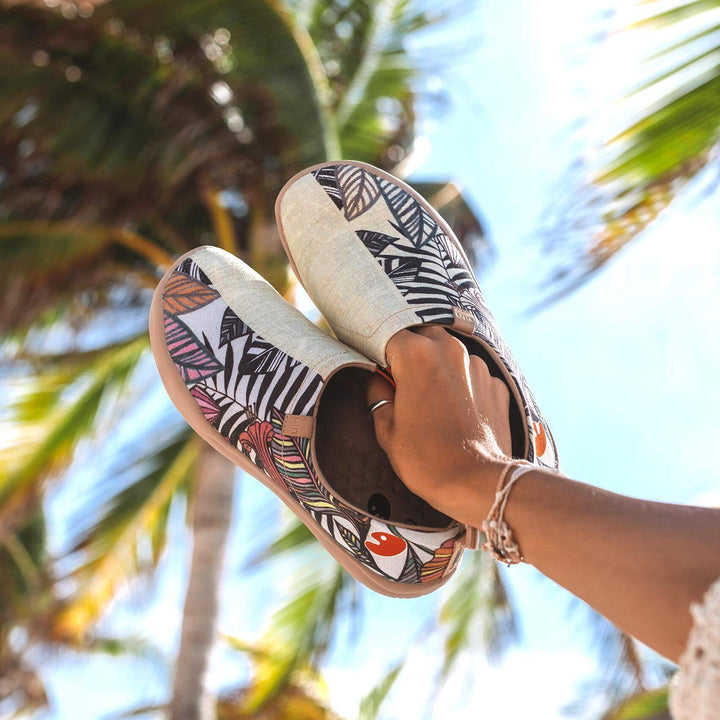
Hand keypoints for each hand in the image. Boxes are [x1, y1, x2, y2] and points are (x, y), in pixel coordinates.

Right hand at [366, 326, 512, 525]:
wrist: (476, 483)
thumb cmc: (425, 458)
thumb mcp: (387, 429)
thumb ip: (378, 395)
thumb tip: (377, 381)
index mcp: (416, 355)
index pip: (389, 335)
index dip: (380, 351)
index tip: (376, 365)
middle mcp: (450, 350)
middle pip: (423, 335)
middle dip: (410, 352)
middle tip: (401, 379)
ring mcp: (477, 366)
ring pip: (450, 353)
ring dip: (438, 366)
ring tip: (430, 398)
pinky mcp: (496, 384)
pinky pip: (472, 374)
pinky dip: (462, 385)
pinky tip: (455, 411)